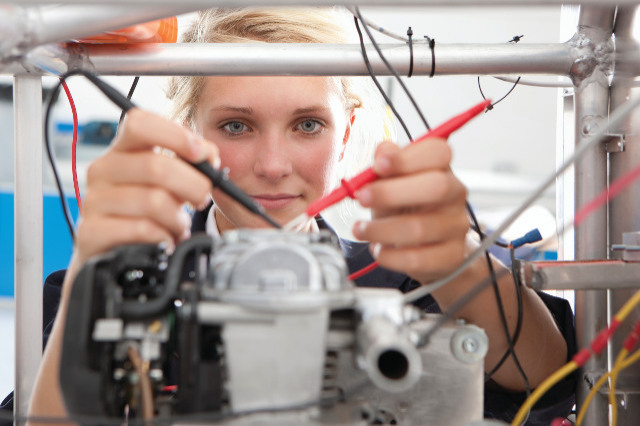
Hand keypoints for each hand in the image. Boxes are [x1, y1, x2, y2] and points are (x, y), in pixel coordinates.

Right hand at [72, 108, 217, 268]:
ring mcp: (93, 201)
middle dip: (193, 185)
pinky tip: (165, 241)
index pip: (140, 123)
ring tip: (178, 226)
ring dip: (178, 218)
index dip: (176, 135)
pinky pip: (141, 229)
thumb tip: (209, 156)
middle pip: (156, 166)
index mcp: (122, 149)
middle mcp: (102, 169)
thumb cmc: (148, 212)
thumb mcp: (171, 182)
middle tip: (202, 200)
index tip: (202, 154)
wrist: (116, 254)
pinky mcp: (91, 232)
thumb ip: (190, 163)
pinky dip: (164, 237)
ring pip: (153, 201)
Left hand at [352, 139, 467, 283]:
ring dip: (381, 230)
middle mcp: (455, 194)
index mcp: (441, 168)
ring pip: (420, 228)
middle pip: (437, 187)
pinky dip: (389, 256)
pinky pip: (417, 259)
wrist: (424, 248)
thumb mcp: (390, 183)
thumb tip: (382, 152)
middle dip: (391, 193)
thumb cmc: (403, 208)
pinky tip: (378, 249)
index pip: (438, 152)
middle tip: (361, 198)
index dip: (408, 157)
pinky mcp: (451, 257)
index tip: (378, 165)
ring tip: (360, 230)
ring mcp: (457, 227)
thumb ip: (385, 166)